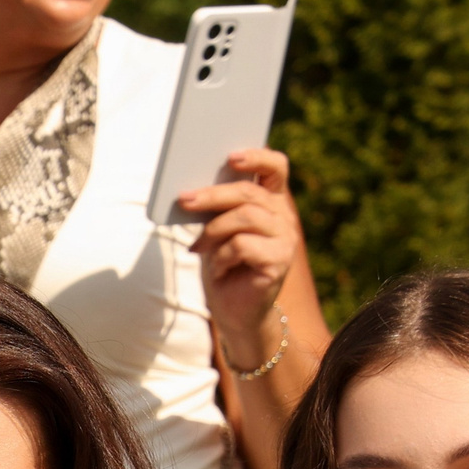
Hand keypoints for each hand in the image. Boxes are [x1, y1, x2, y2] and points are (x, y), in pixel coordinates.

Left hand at [179, 147, 303, 361]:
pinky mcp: (279, 261)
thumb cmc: (223, 267)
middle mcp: (283, 217)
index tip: (231, 156)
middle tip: (183, 199)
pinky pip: (242, 245)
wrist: (234, 311)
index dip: (257, 157)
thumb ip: (215, 208)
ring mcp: (285, 239)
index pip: (275, 168)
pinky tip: (218, 269)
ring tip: (200, 247)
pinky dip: (222, 257)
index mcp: (271, 203)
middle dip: (212, 194)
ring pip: (244, 217)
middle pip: (249, 192)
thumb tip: (191, 189)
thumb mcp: (216, 232)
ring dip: (214, 231)